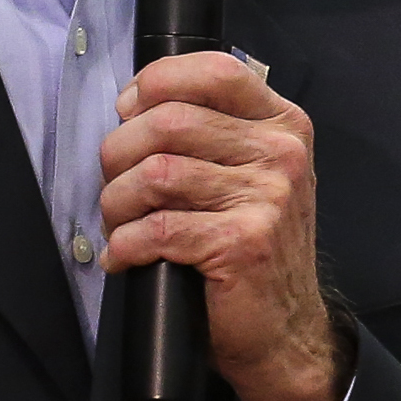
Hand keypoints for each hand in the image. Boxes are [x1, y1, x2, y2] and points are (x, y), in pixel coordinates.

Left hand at [98, 52, 341, 400]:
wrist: (285, 330)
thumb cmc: (251, 249)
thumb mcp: (249, 175)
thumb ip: (208, 132)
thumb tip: (132, 105)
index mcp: (282, 124)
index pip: (213, 71)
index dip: (154, 84)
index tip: (128, 113)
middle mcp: (281, 153)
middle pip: (168, 121)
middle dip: (119, 155)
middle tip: (115, 188)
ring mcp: (268, 197)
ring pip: (155, 174)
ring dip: (117, 204)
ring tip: (119, 226)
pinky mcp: (243, 242)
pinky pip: (158, 228)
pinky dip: (126, 245)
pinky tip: (125, 257)